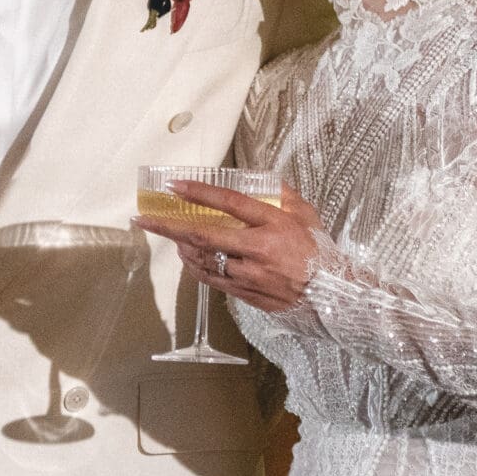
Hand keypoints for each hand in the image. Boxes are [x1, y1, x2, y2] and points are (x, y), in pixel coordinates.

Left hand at [136, 182, 322, 314]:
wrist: (332, 295)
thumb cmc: (319, 252)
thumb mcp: (307, 215)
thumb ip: (282, 195)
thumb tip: (256, 180)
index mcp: (273, 225)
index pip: (229, 203)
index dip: (200, 193)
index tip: (175, 186)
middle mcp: (257, 251)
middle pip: (204, 235)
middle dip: (169, 225)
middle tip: (143, 218)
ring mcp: (249, 276)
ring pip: (203, 260)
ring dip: (180, 246)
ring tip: (167, 233)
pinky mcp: (246, 295)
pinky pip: (212, 279)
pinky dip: (195, 266)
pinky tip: (187, 256)